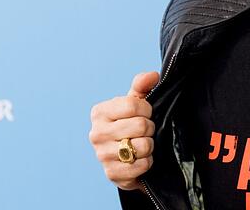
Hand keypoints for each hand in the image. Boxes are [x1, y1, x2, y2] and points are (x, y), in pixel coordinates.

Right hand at [88, 71, 158, 190]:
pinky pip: (141, 165)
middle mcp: (96, 134)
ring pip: (143, 146)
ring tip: (142, 144)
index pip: (133, 105)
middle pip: (140, 125)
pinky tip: (140, 159)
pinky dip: (147, 162)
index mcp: (100, 112)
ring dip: (149, 146)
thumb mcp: (136, 103)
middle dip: (150, 128)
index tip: (146, 113)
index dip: (147, 109)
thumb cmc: (130, 124)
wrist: (125, 157)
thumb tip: (152, 76)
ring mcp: (102, 155)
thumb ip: (142, 86)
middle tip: (145, 131)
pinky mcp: (111, 174)